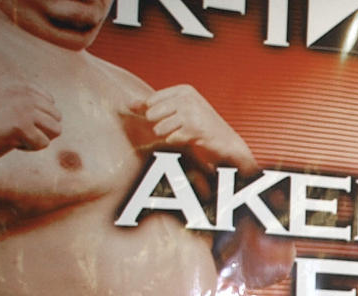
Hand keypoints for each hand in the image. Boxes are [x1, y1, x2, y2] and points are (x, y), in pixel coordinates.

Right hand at [0, 79, 61, 157]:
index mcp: (20, 86)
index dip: (37, 118)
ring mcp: (23, 107)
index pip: (51, 103)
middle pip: (56, 117)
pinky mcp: (20, 125)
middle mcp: (23, 93)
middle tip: (16, 130)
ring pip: (55, 130)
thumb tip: (56, 118)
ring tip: (15, 134)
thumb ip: (29, 107)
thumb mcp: (11, 109)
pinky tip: (10, 141)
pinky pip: (43, 143)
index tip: (16, 120)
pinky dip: (29, 147)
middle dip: (40, 129)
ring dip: (37, 138)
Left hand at [131, 84, 257, 174]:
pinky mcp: (194, 129)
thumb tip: (128, 104)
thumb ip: (155, 106)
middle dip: (162, 126)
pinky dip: (179, 144)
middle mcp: (187, 98)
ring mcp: (191, 112)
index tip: (172, 121)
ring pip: (159, 128)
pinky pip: (171, 139)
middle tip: (180, 129)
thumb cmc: (203, 128)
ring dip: (170, 136)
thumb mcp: (181, 110)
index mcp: (184, 90)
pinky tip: (192, 141)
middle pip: (152, 114)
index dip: (156, 115)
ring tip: (186, 135)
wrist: (228, 144)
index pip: (151, 101)